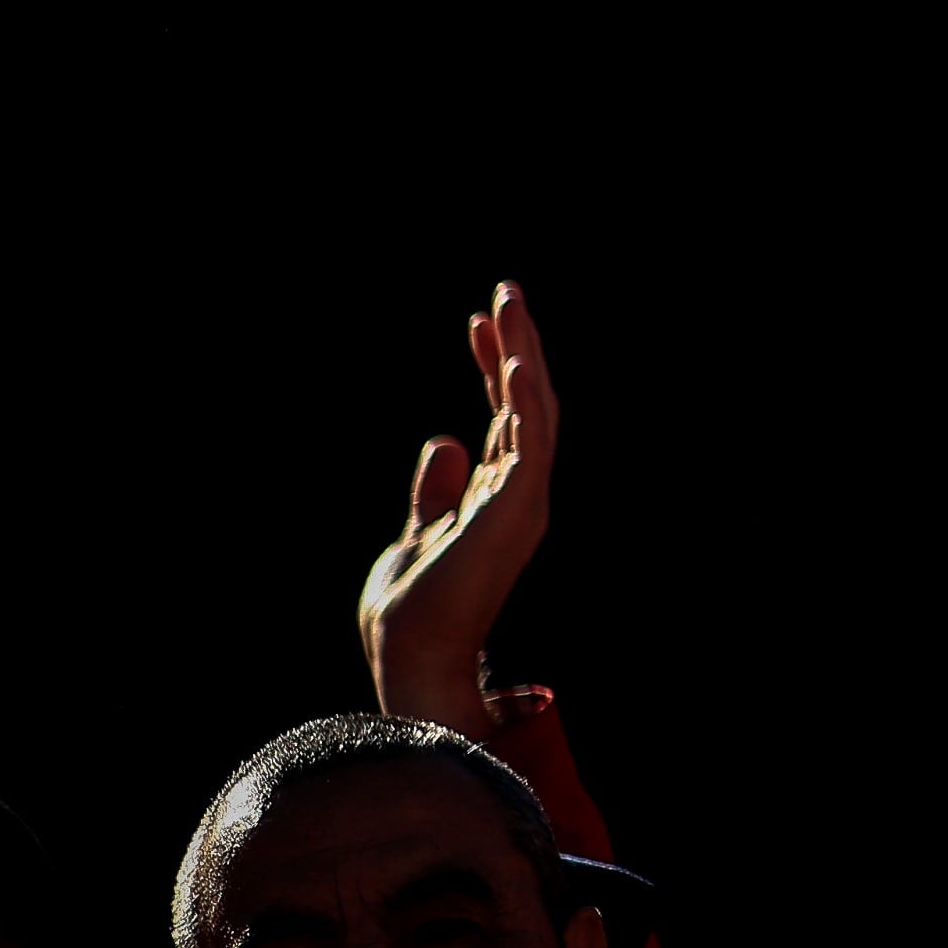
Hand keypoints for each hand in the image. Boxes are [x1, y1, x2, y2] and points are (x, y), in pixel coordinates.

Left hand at [359, 281, 559, 736]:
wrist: (413, 656)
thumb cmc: (414, 610)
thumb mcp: (419, 533)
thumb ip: (436, 490)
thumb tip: (445, 440)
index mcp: (500, 497)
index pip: (505, 415)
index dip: (493, 365)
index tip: (478, 322)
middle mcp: (521, 492)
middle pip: (526, 402)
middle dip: (517, 345)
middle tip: (507, 290)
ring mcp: (523, 499)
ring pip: (534, 410)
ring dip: (524, 354)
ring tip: (510, 303)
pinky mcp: (518, 508)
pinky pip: (530, 441)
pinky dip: (526, 399)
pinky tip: (516, 360)